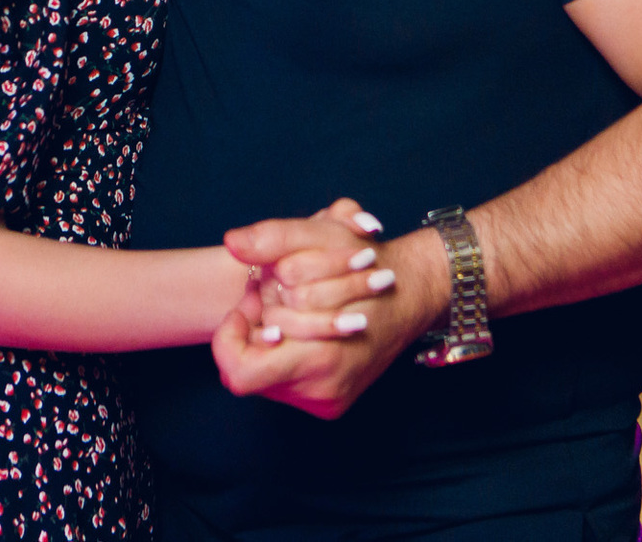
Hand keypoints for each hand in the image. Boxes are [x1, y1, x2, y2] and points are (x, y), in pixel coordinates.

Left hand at [213, 206, 450, 419]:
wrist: (410, 294)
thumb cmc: (367, 264)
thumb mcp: (322, 238)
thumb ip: (274, 238)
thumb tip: (232, 243)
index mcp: (320, 358)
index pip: (241, 372)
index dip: (231, 338)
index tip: (247, 308)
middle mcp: (322, 390)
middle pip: (249, 371)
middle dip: (254, 329)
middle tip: (270, 296)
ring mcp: (327, 401)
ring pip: (265, 377)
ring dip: (269, 341)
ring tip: (287, 306)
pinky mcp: (331, 403)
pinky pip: (285, 383)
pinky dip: (285, 354)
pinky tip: (299, 326)